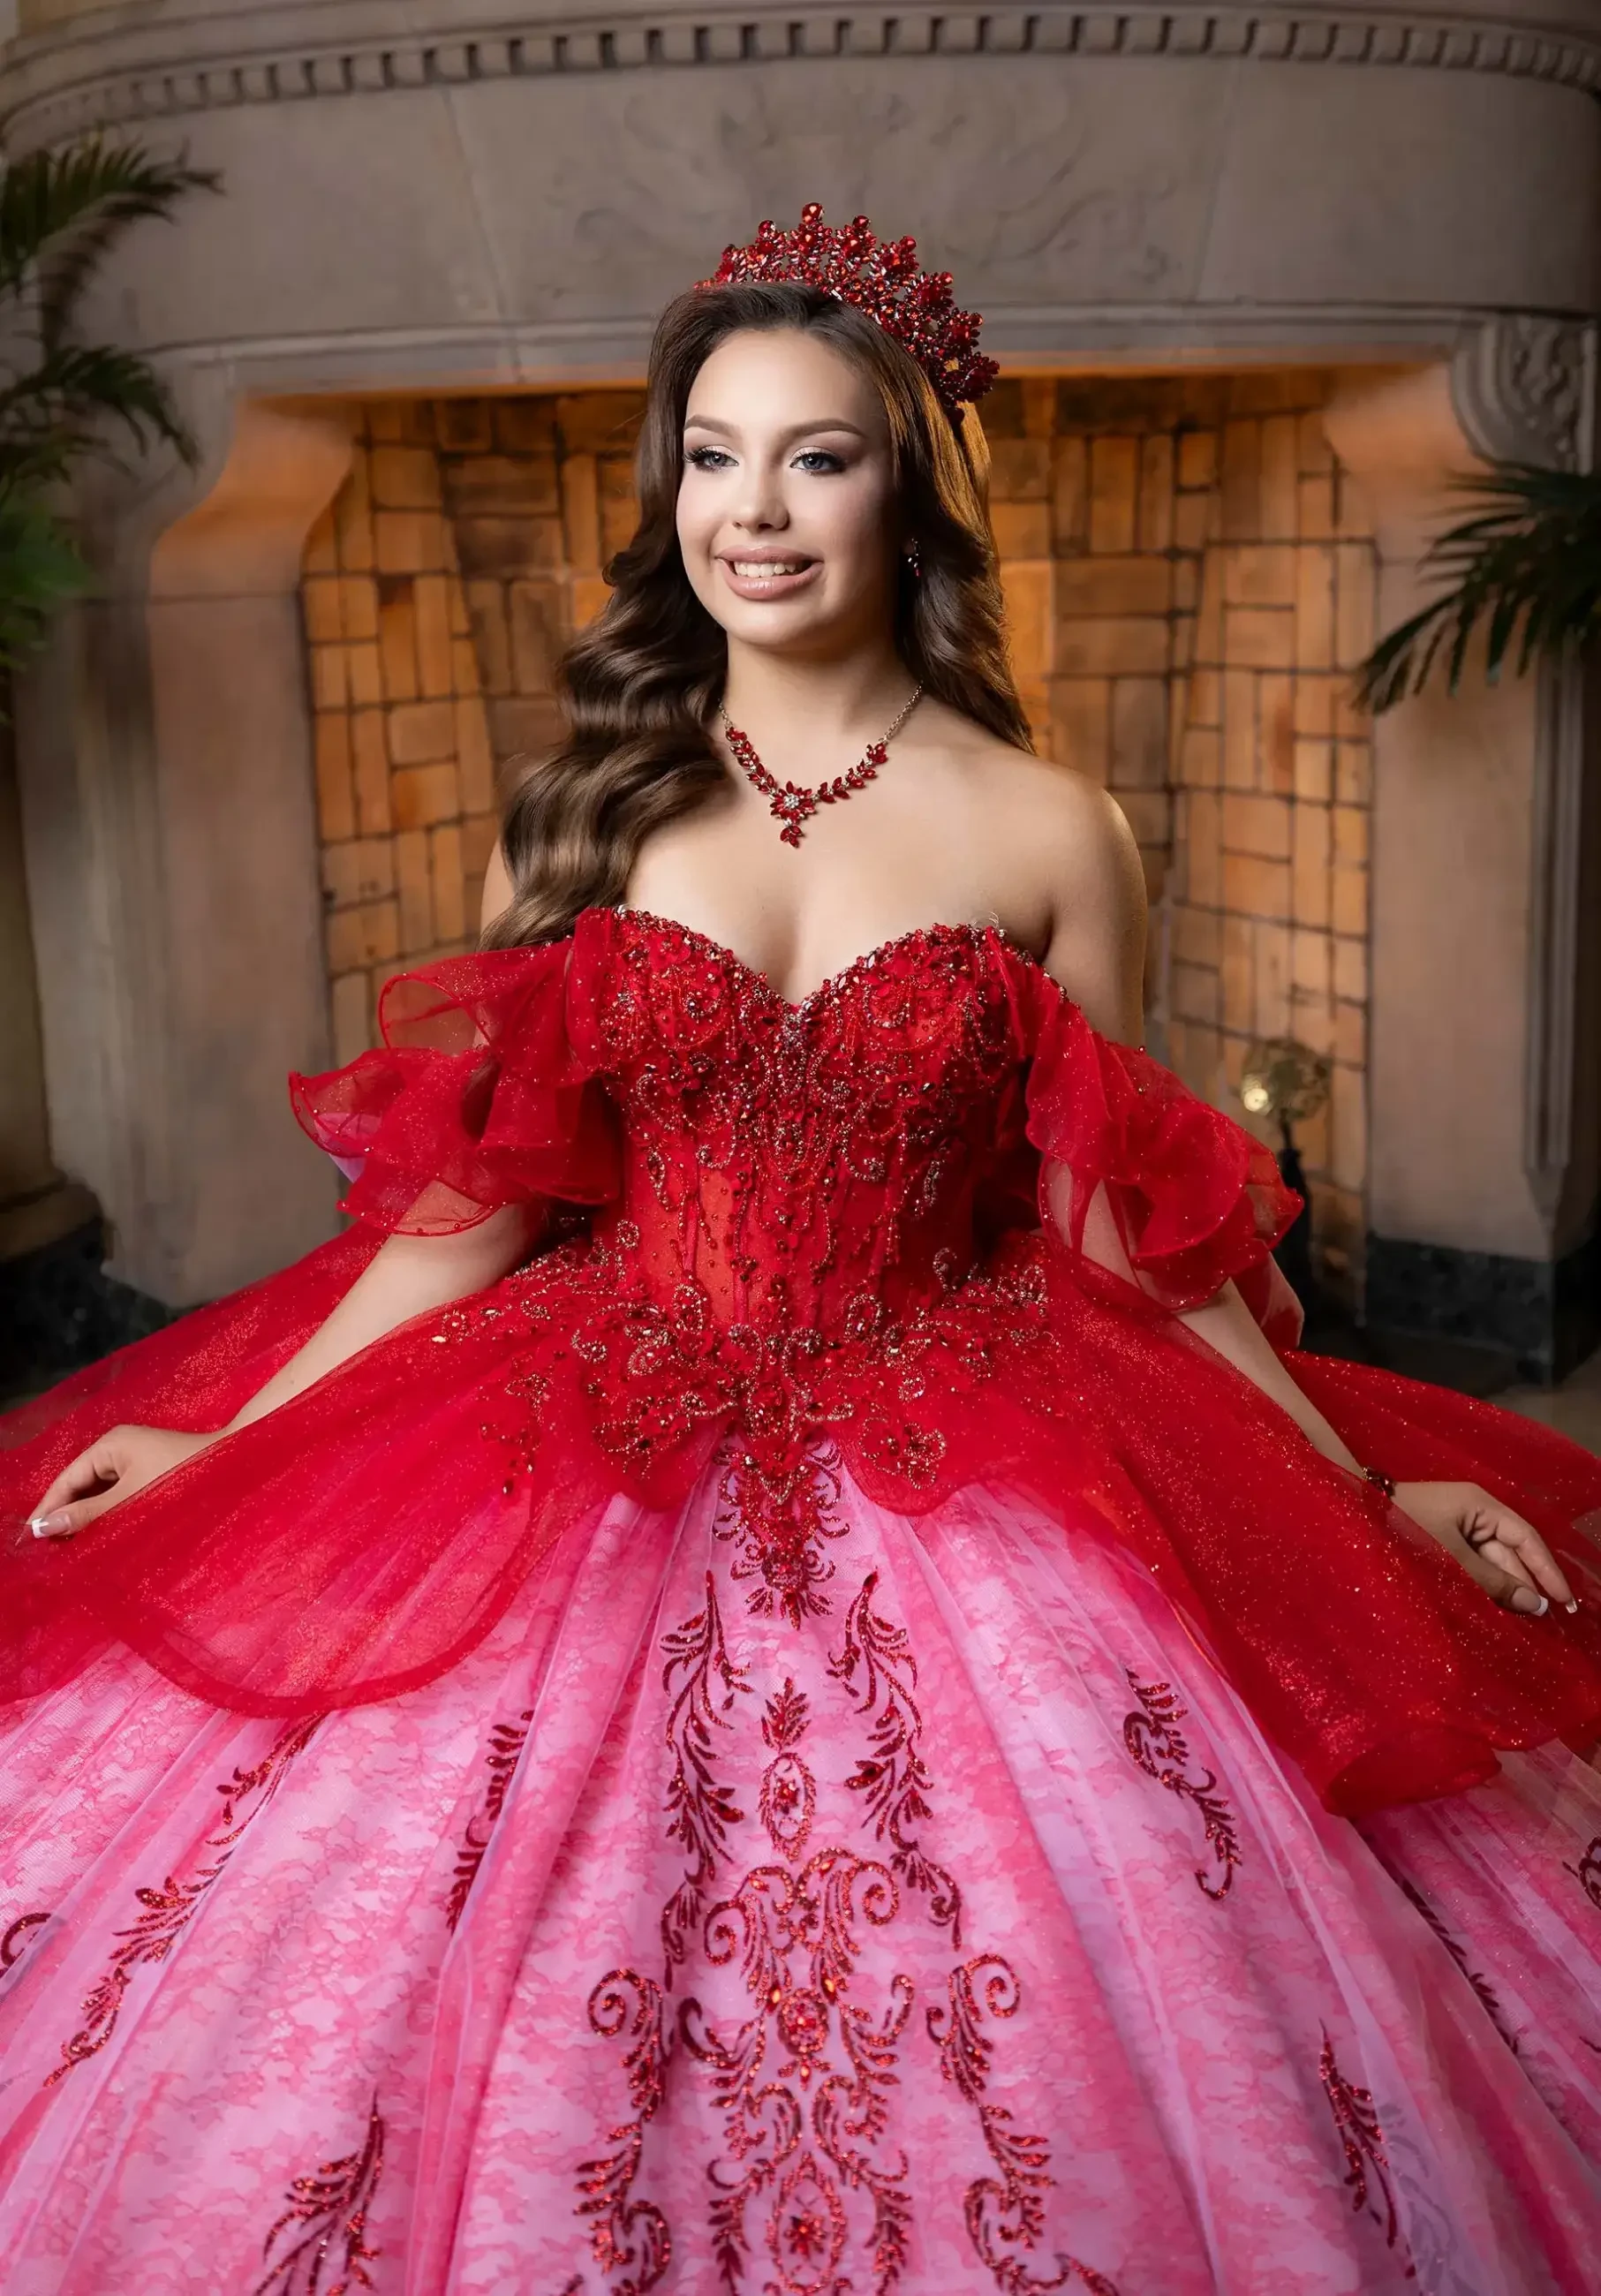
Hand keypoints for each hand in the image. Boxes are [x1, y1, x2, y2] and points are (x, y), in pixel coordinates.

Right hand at [28, 1424, 218, 1540]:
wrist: (240, 1467)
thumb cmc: (184, 1478)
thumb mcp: (130, 1499)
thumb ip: (89, 1514)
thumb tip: (46, 1527)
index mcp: (111, 1445)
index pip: (67, 1479)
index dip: (47, 1509)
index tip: (29, 1539)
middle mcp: (121, 1448)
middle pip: (82, 1485)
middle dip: (66, 1516)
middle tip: (46, 1551)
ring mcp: (139, 1460)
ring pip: (101, 1493)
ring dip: (87, 1519)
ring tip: (68, 1551)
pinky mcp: (154, 1474)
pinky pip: (121, 1496)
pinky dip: (109, 1515)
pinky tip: (101, 1538)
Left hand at [1392, 1480, 1577, 1616]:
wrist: (1350, 1512)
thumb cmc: (1403, 1528)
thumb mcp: (1452, 1558)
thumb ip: (1493, 1582)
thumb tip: (1534, 1604)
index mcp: (1480, 1505)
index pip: (1527, 1538)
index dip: (1548, 1571)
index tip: (1565, 1603)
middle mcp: (1474, 1513)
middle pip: (1511, 1552)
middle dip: (1527, 1586)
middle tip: (1545, 1623)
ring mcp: (1456, 1526)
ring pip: (1492, 1562)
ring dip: (1505, 1590)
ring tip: (1523, 1622)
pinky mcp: (1440, 1541)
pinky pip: (1472, 1565)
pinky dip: (1483, 1586)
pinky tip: (1495, 1609)